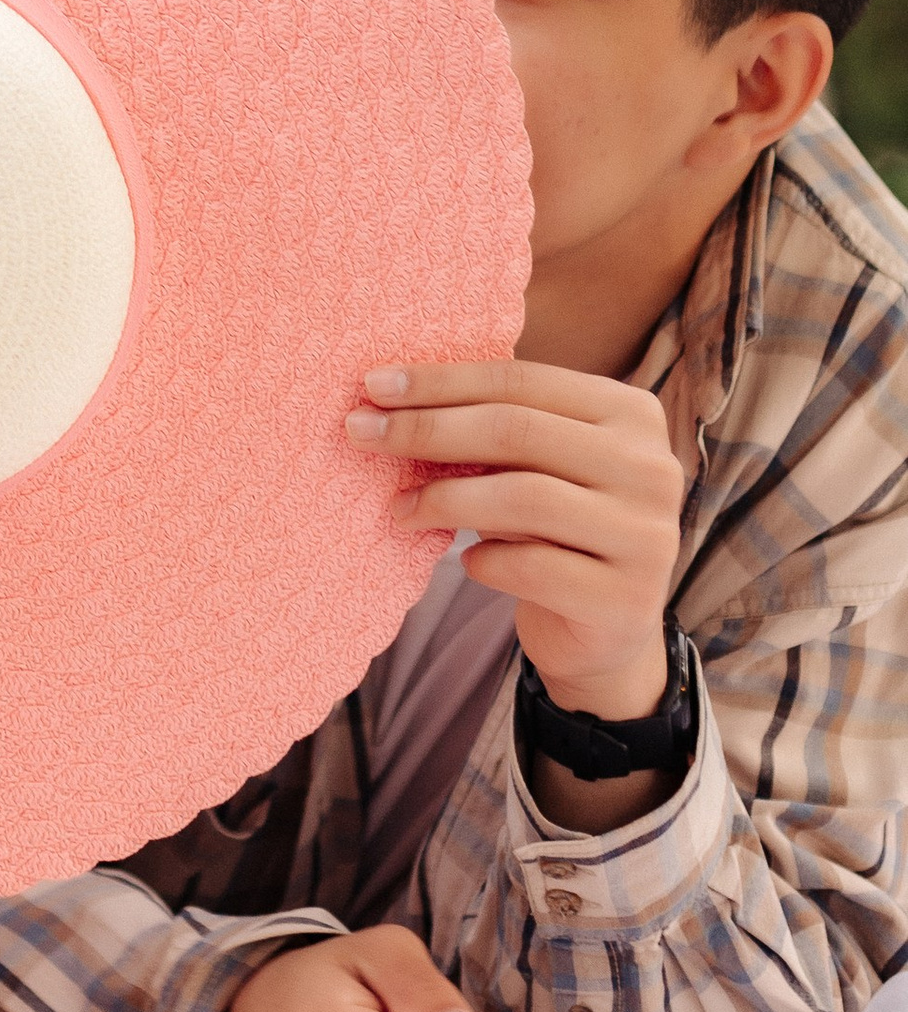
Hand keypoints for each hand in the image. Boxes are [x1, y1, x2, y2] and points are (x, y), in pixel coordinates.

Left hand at [354, 358, 682, 721]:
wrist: (606, 630)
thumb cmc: (556, 527)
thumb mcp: (537, 466)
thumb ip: (493, 428)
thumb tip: (387, 397)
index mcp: (631, 414)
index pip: (522, 381)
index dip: (442, 381)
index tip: (373, 385)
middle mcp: (651, 468)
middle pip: (518, 431)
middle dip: (428, 429)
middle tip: (360, 433)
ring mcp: (646, 535)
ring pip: (524, 497)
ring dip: (444, 499)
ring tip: (398, 509)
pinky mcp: (626, 598)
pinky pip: (533, 567)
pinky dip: (484, 560)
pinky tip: (466, 561)